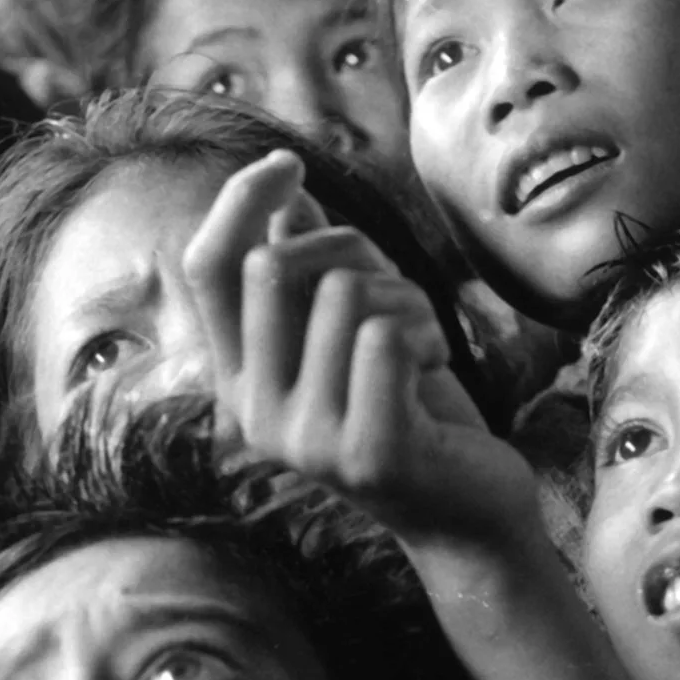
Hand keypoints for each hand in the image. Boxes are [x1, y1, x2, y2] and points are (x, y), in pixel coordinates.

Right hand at [180, 151, 532, 546]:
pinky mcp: (365, 453)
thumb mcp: (356, 331)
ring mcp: (306, 440)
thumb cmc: (417, 413)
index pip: (207, 269)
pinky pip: (387, 336)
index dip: (239, 201)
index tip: (287, 164)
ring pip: (346, 294)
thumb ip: (313, 273)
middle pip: (275, 266)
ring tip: (423, 348)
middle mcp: (255, 415)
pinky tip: (435, 374)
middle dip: (351, 251)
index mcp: (241, 381)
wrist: (471, 516)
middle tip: (398, 297)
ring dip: (407, 300)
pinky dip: (429, 335)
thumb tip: (283, 197)